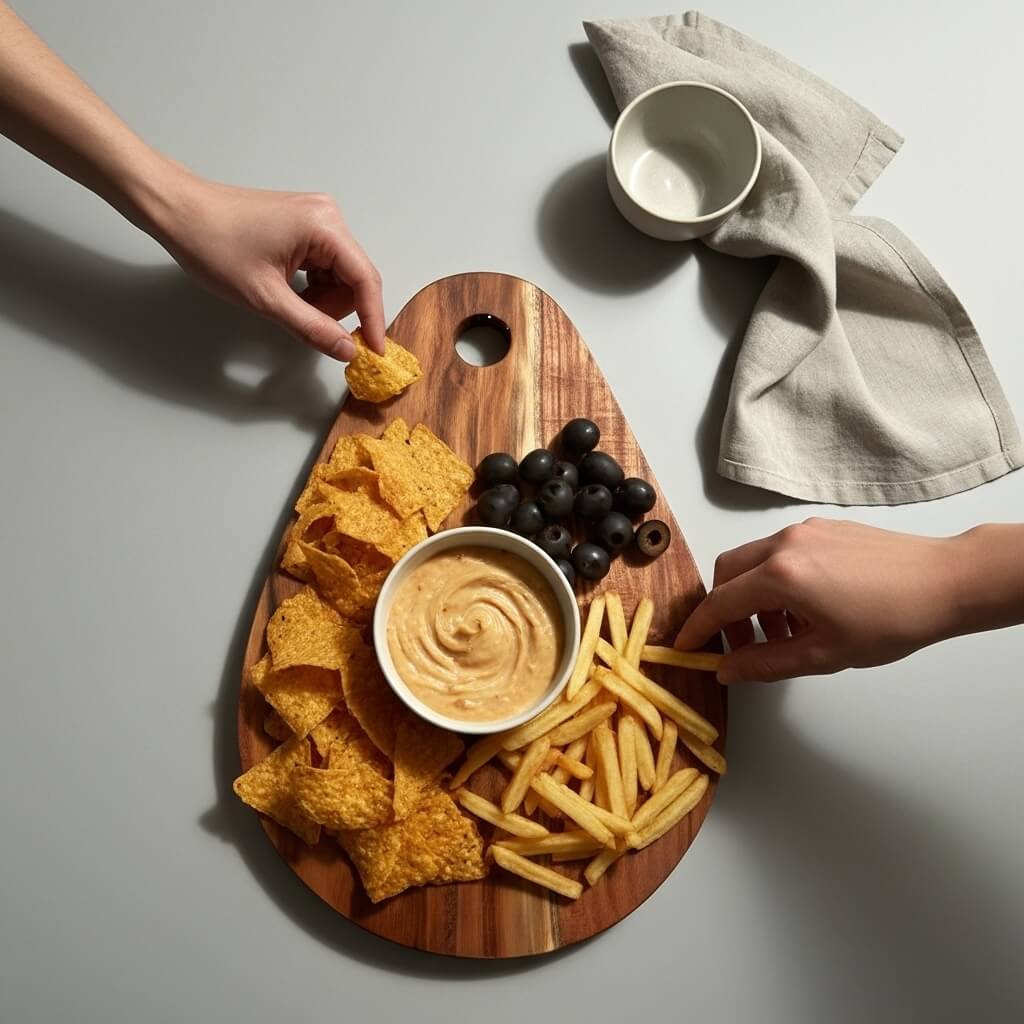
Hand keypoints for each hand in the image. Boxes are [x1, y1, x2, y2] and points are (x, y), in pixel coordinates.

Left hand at [152, 173, 384, 360]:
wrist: (178, 211)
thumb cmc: (212, 244)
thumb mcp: (265, 298)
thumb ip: (312, 327)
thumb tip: (347, 351)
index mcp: (324, 227)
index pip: (366, 281)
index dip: (373, 320)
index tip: (374, 352)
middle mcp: (328, 216)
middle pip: (356, 280)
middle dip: (334, 308)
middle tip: (298, 318)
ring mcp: (317, 218)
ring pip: (341, 276)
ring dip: (320, 299)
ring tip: (282, 299)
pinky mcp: (305, 224)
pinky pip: (325, 265)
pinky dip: (312, 286)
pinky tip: (285, 288)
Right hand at [674, 518, 964, 683]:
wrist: (945, 582)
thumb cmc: (891, 620)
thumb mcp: (823, 654)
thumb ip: (765, 663)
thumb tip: (727, 670)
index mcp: (780, 576)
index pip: (720, 603)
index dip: (698, 628)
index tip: (686, 646)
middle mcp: (784, 544)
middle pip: (727, 573)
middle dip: (724, 610)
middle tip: (740, 644)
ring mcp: (803, 531)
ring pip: (753, 562)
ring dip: (753, 597)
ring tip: (782, 633)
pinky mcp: (822, 527)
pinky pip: (780, 552)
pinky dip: (775, 580)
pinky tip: (804, 609)